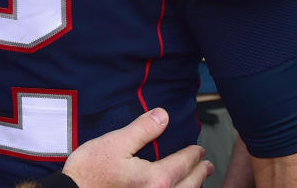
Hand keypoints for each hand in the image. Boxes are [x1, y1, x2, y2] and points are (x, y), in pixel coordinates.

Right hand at [62, 108, 212, 187]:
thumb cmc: (90, 171)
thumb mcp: (115, 143)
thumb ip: (142, 130)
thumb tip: (163, 116)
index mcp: (155, 179)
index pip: (182, 164)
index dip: (192, 155)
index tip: (199, 149)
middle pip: (188, 185)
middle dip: (200, 174)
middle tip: (207, 165)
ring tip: (196, 180)